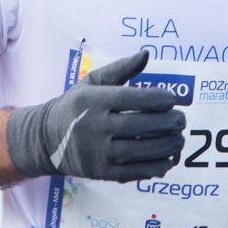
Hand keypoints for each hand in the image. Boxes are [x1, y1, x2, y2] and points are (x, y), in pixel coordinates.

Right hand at [5, 50, 184, 181]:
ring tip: (179, 138)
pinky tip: (169, 157)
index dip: (158, 99)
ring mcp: (100, 153)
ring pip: (143, 150)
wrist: (47, 140)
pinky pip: (138, 171)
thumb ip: (121, 68)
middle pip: (141, 125)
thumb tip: (146, 54)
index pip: (132, 99)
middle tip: (181, 120)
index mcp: (94, 101)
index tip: (172, 100)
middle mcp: (96, 127)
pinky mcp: (104, 173)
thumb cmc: (76, 106)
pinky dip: (158, 165)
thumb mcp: (92, 82)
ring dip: (168, 145)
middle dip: (169, 122)